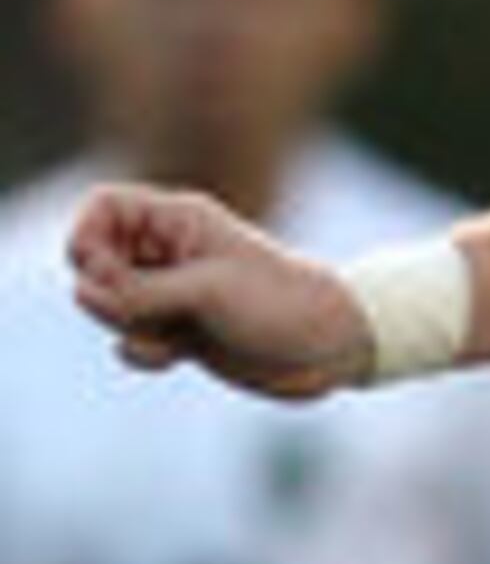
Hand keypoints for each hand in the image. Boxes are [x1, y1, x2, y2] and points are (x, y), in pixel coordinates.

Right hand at [68, 185, 372, 399]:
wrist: (332, 348)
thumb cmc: (280, 303)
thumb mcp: (207, 291)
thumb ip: (139, 292)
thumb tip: (82, 295)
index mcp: (178, 221)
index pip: (103, 206)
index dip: (86, 235)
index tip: (98, 267)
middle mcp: (169, 253)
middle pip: (96, 261)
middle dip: (105, 290)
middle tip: (138, 309)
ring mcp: (173, 295)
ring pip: (110, 306)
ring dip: (125, 324)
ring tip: (167, 336)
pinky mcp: (182, 334)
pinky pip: (133, 341)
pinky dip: (142, 351)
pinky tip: (172, 357)